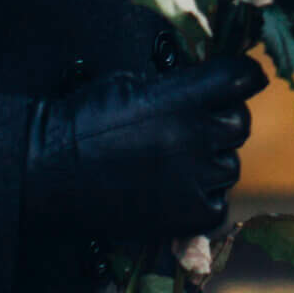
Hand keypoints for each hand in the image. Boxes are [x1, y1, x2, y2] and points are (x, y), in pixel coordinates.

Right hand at [24, 57, 266, 242]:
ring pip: (229, 167)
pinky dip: (202, 201)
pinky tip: (175, 194)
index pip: (244, 77)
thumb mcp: (131, 83)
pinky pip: (217, 205)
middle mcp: (197, 135)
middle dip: (221, 122)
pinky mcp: (186, 215)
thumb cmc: (83, 120)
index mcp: (184, 96)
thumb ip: (175, 86)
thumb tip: (205, 86)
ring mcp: (194, 177)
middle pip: (240, 123)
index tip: (240, 81)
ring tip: (173, 165)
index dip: (244, 77)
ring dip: (209, 164)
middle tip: (191, 130)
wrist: (49, 170)